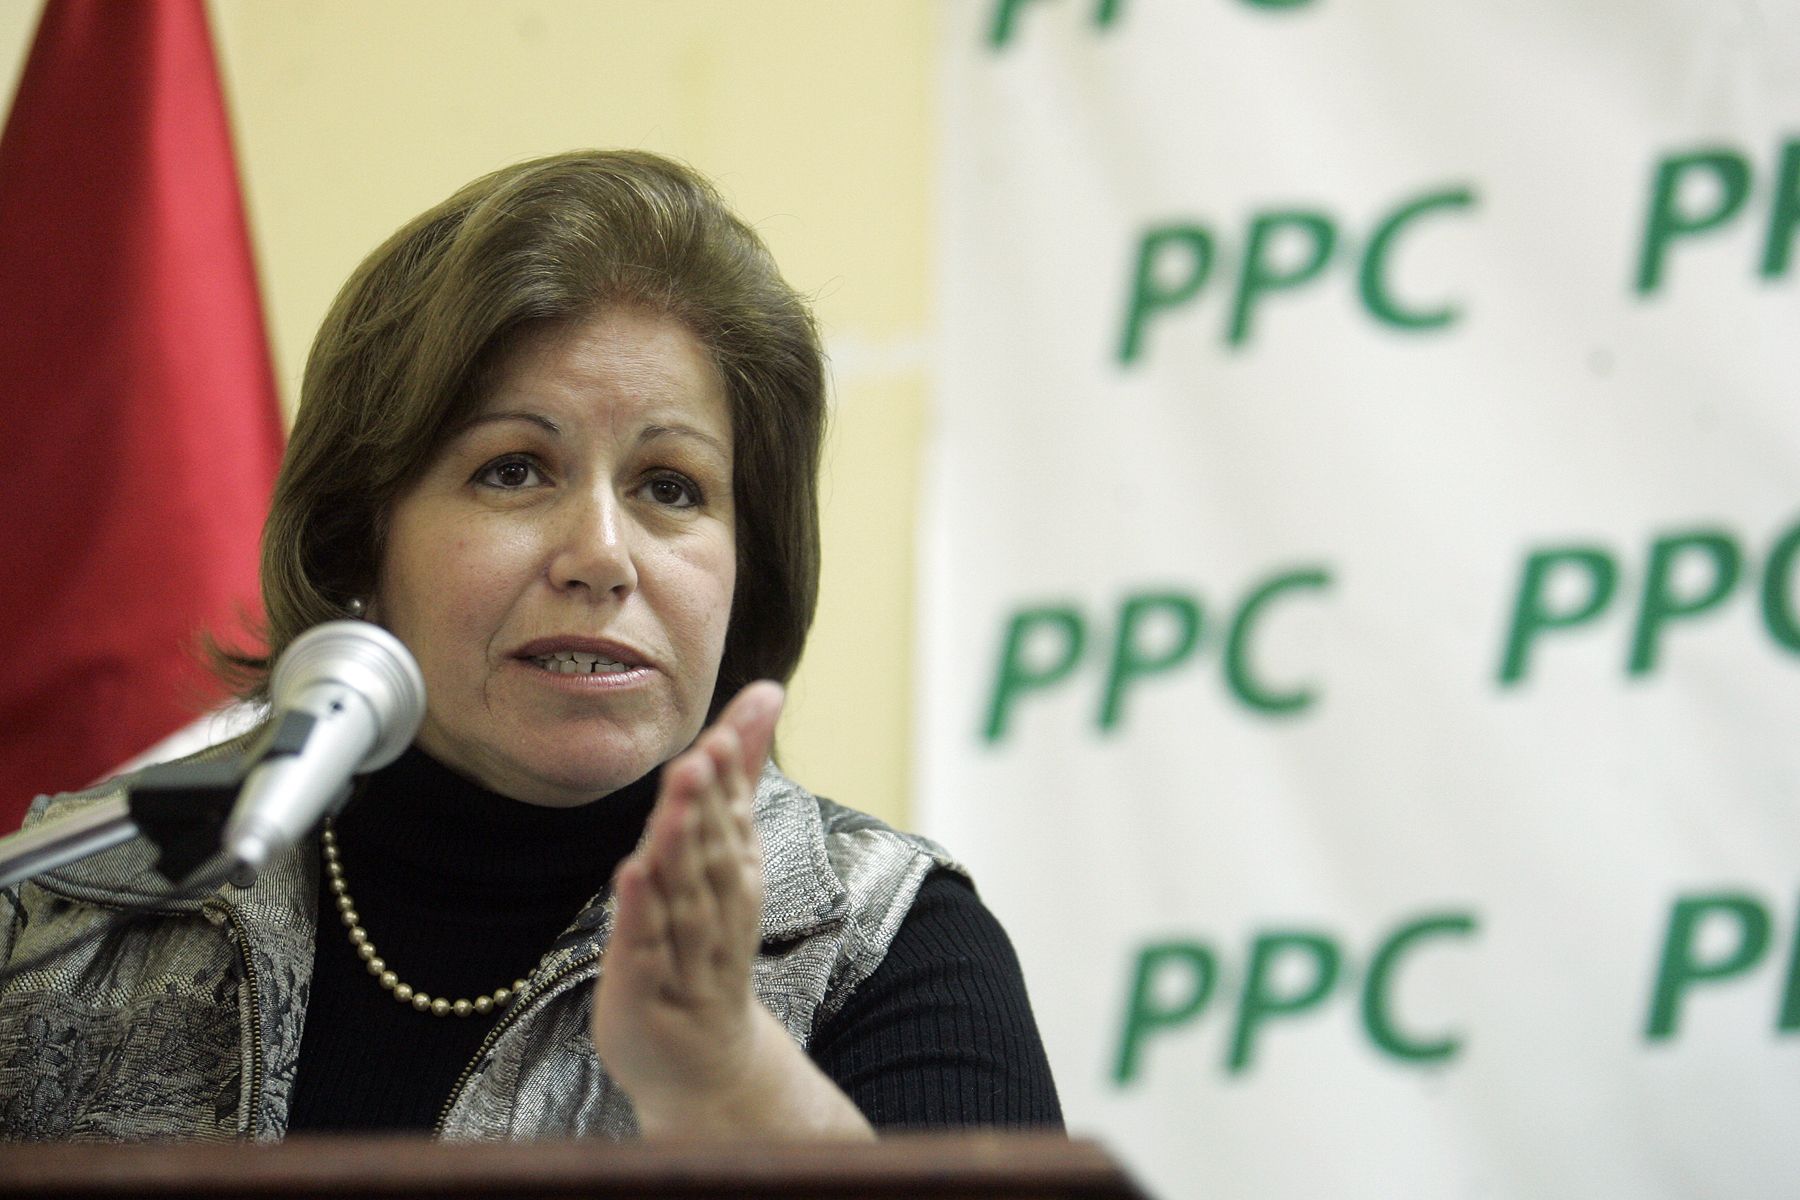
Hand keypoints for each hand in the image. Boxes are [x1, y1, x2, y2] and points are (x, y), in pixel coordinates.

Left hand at [591, 681, 872, 1137]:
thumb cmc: (709, 936)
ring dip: (679, 845)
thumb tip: (767, 690)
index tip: (720, 735)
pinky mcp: (644, 984)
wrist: (704, 1057)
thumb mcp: (729, 846)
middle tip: (702, 755)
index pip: (732, 814)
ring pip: (683, 891)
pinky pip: (643, 943)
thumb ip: (742, 769)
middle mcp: (715, 903)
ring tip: (675, 801)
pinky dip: (640, 911)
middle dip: (707, 802)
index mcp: (735, 867)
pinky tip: (631, 874)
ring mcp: (681, 946)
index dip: (727, 777)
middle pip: (711, 848)